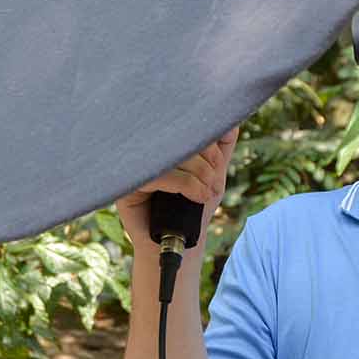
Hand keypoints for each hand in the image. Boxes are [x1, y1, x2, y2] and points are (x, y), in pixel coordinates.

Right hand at [115, 126, 239, 248]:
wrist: (182, 241)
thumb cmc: (194, 206)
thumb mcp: (214, 171)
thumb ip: (221, 144)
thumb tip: (229, 117)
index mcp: (163, 140)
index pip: (183, 122)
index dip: (206, 138)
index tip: (218, 162)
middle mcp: (146, 147)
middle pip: (177, 135)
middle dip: (205, 158)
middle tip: (214, 181)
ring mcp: (135, 163)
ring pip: (170, 154)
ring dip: (198, 172)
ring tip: (207, 191)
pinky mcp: (128, 183)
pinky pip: (158, 174)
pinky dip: (185, 184)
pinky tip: (197, 196)